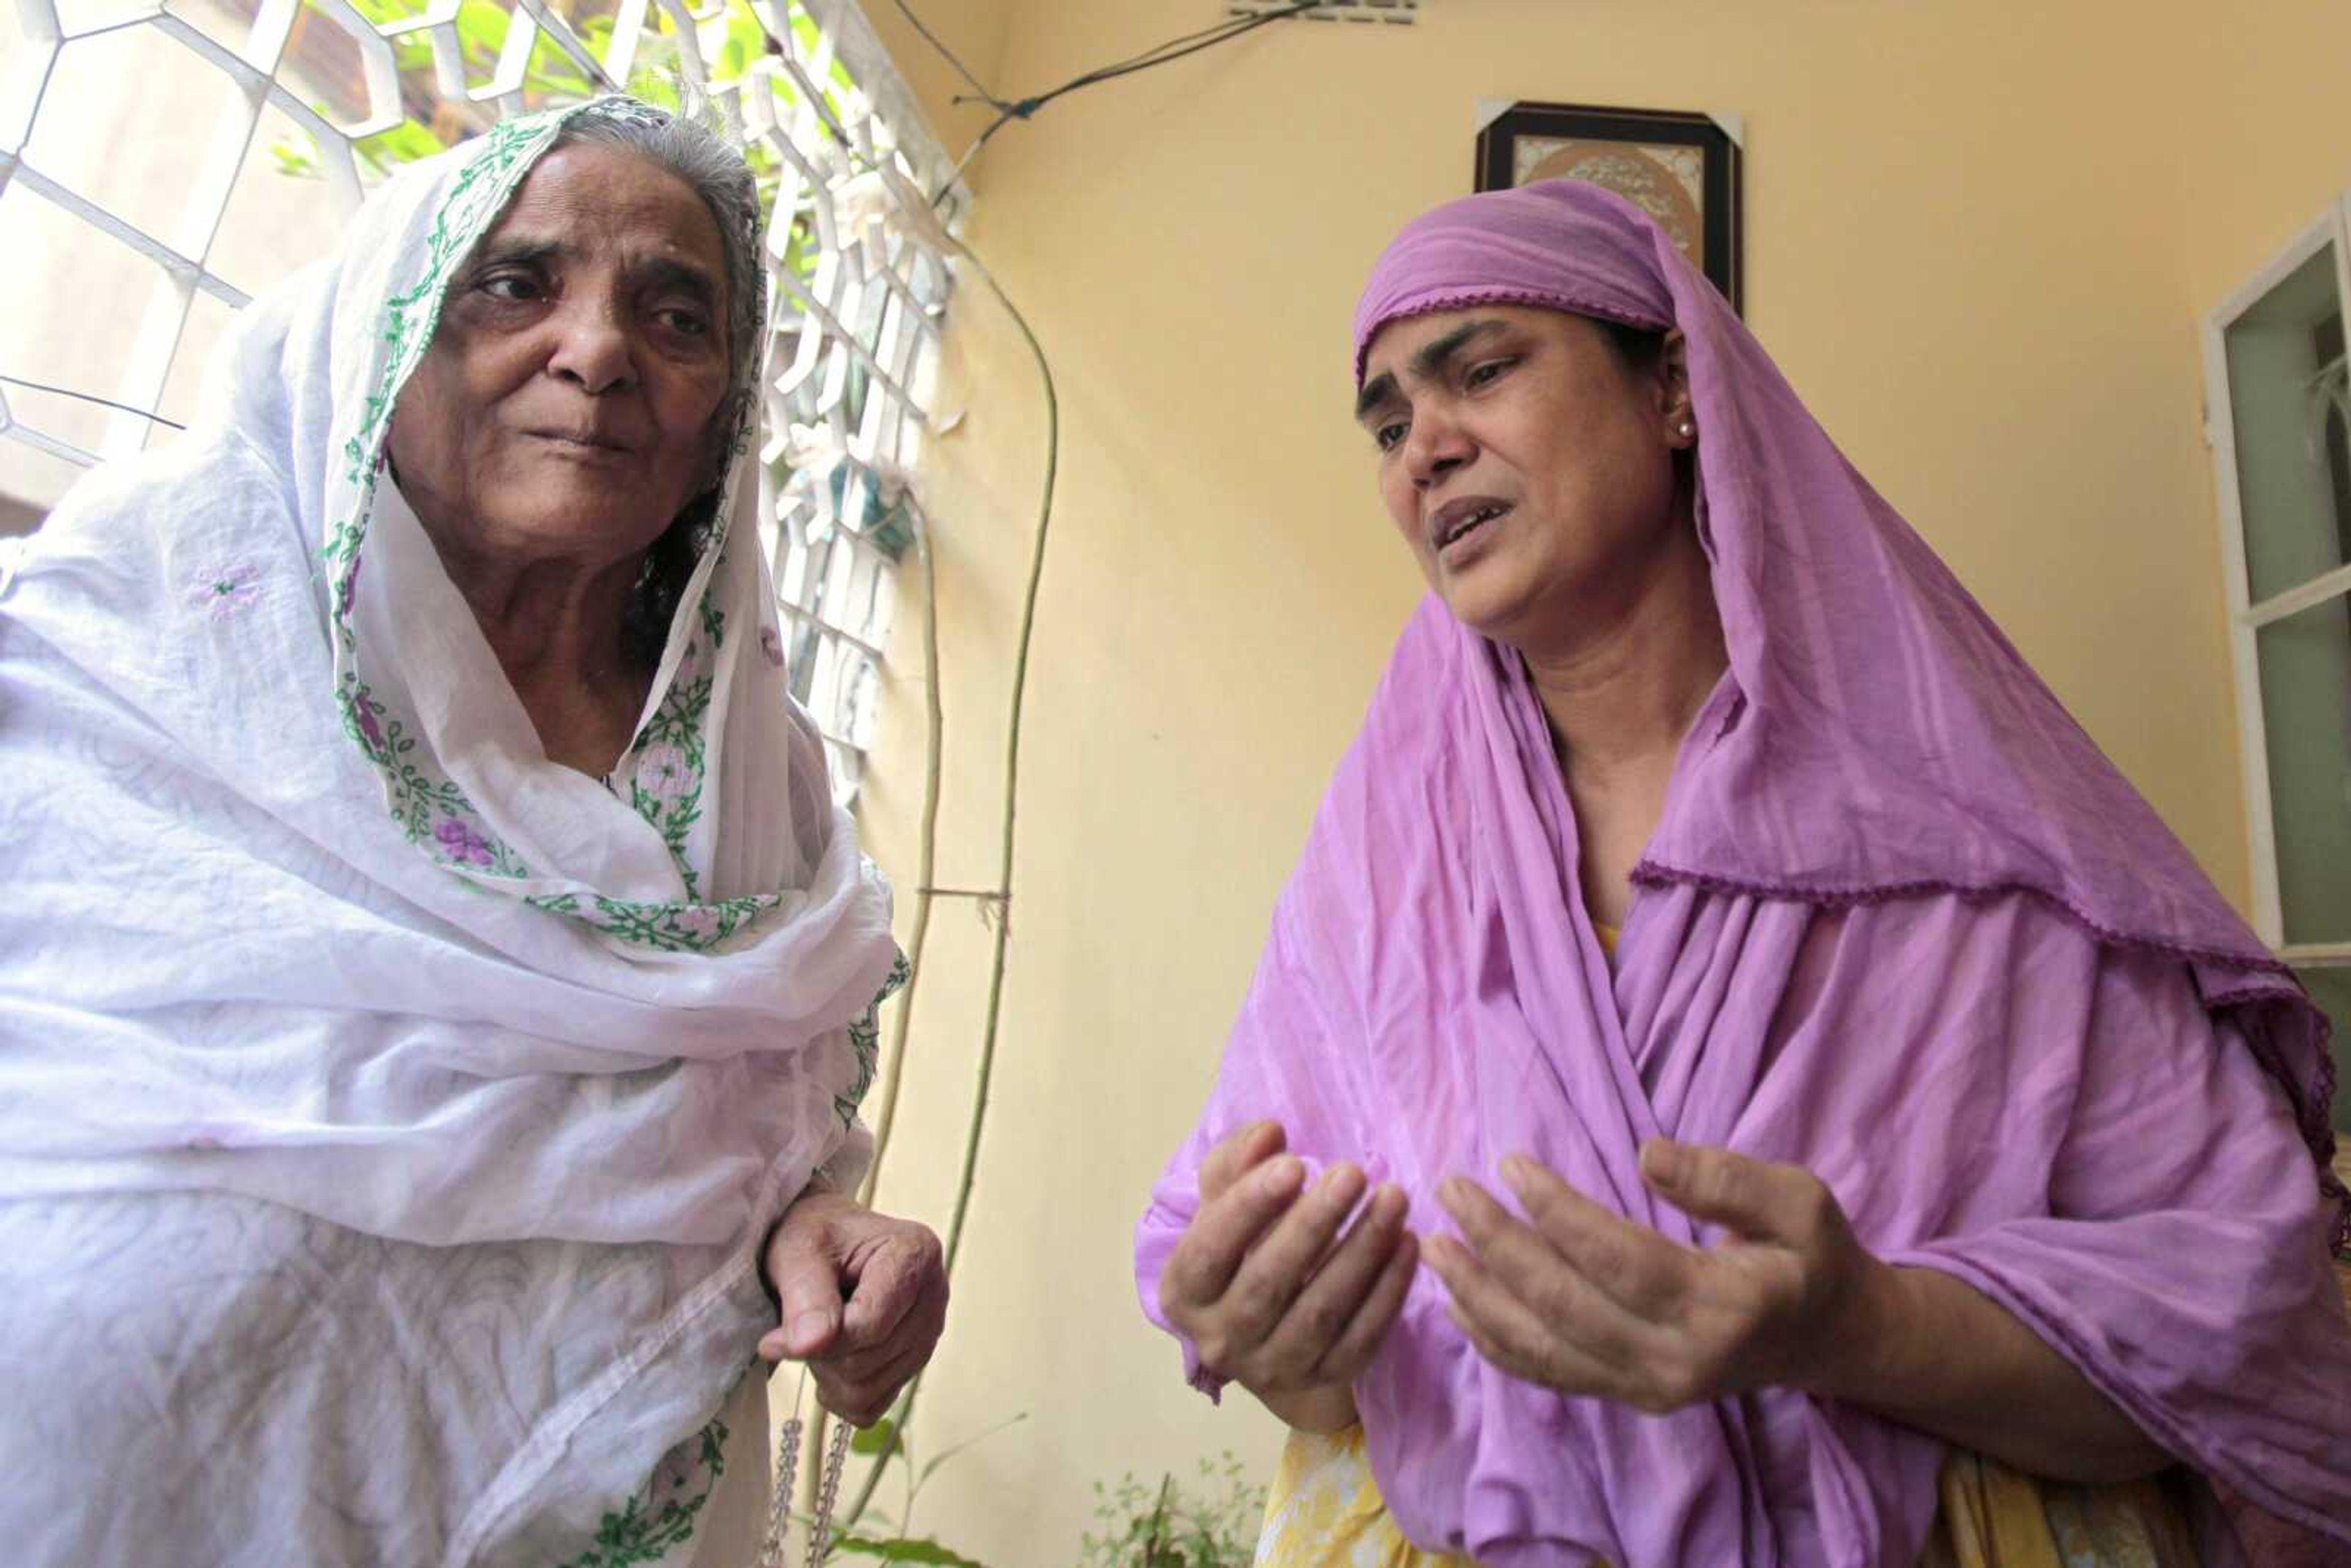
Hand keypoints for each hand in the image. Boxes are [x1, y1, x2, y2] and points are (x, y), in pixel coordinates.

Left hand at [758, 1191, 946, 1426]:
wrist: (825, 1238)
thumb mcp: (798, 1250)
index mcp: (915, 1256)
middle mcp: (933, 1296)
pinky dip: (842, 1394)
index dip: (817, 1341)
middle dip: (821, 1356)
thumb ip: (806, 1295)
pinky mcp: (914, 1362)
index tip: (772, 1338)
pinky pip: (875, 1405)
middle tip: (798, 1328)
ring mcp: (928, 1333)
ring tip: (817, 1337)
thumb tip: (809, 1345)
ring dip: (828, 1375)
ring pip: (869, 1390)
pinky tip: (831, 1360)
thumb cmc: (813, 1233)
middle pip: (869, 1362)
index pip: (870, 1326)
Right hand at [1155, 1121, 1418, 1431]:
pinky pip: (1361, 1337)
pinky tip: (1407, 1242)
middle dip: (1314, 1224)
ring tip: (1393, 1198)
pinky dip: (1388, 1290)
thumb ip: (1236, 1162)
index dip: (1250, 1207)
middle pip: (1268, 1283)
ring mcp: (1274, 1367)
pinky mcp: (1323, 1380)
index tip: (1295, 1164)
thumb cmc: (1240, 1249)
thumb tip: (1268, 1132)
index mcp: (1184, 1292)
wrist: (1264, 1333)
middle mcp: (1221, 1339)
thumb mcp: (1223, 1204)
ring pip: (1321, 1313)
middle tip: (1354, 1173)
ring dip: (1362, 1252)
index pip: (1210, 1250)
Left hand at [1424, 1139, 1876, 1414]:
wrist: (1828, 1338)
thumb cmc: (1811, 1256)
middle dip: (1498, 1245)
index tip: (1508, 1163)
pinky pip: (1547, 1374)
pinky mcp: (1628, 1397)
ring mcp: (1648, 1388)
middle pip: (1565, 1305)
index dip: (1557, 1212)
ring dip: (1477, 1295)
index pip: (1618, 1259)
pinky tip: (1455, 1301)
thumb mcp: (1800, 1200)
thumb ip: (1729, 1179)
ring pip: (1543, 1348)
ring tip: (1431, 1243)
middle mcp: (1677, 1362)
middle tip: (1451, 1189)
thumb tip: (1647, 1155)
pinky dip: (1493, 1341)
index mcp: (1723, 1308)